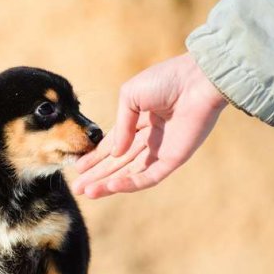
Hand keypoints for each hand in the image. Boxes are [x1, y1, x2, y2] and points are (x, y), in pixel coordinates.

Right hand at [72, 53, 226, 198]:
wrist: (197, 81)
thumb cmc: (166, 80)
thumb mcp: (130, 96)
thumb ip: (120, 126)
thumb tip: (114, 153)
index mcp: (138, 121)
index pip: (113, 145)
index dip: (95, 157)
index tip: (78, 168)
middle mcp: (148, 138)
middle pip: (118, 163)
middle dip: (97, 175)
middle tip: (77, 188)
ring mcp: (160, 150)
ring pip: (129, 173)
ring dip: (108, 184)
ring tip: (87, 192)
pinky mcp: (173, 160)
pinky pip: (148, 176)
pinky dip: (130, 183)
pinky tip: (111, 186)